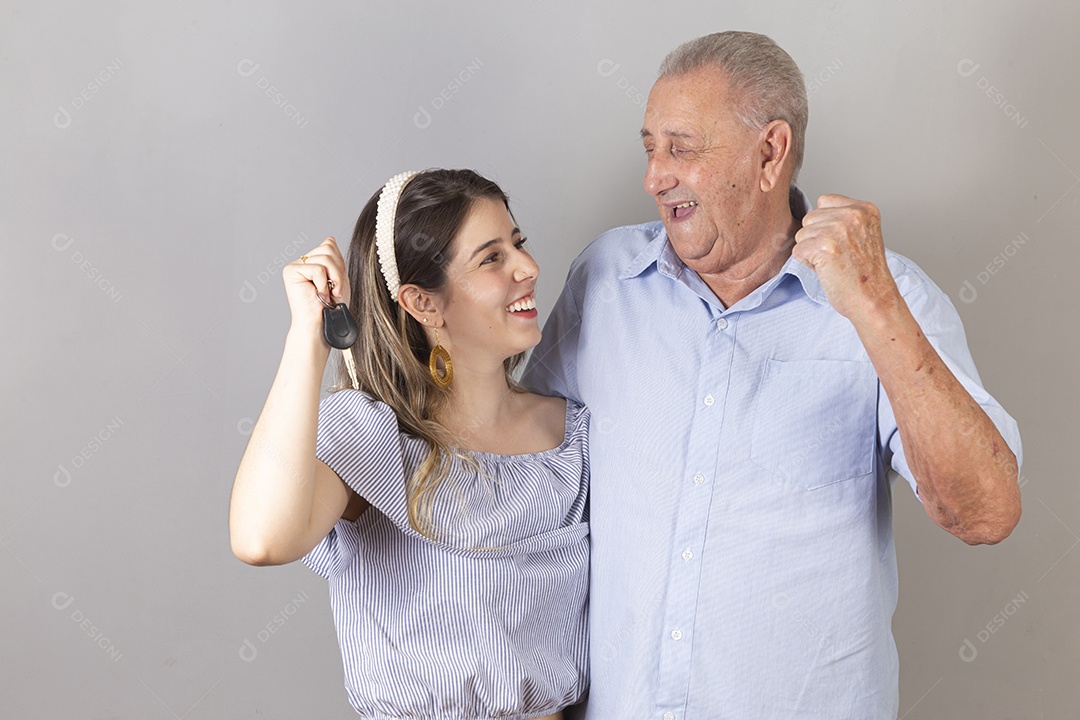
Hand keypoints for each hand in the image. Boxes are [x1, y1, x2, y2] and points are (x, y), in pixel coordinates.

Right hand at [282, 236, 350, 335]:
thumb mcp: (339, 278)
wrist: (322, 326)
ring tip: (328, 294)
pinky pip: (318, 268)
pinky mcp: (290, 272)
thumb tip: (330, 238)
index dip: (339, 264)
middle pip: (328, 249)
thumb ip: (335, 258)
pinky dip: (324, 284)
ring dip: (333, 279)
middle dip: (337, 271)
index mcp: (312, 262)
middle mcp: (301, 261)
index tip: (337, 284)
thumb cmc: (331, 308)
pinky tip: (319, 295)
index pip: (330, 246)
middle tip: (335, 290)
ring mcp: (295, 266)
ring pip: (324, 258)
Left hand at [793, 194, 898, 321]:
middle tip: (839, 256)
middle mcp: (852, 214)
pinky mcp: (823, 246)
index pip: (824, 201)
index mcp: (864, 209)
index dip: (825, 225)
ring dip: (812, 252)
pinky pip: (798, 250)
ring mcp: (838, 229)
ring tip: (835, 263)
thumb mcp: (863, 234)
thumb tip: (812, 215)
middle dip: (817, 239)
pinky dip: (808, 264)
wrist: (874, 300)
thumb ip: (842, 219)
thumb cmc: (866, 274)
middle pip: (809, 218)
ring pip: (801, 234)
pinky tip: (828, 270)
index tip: (842, 243)